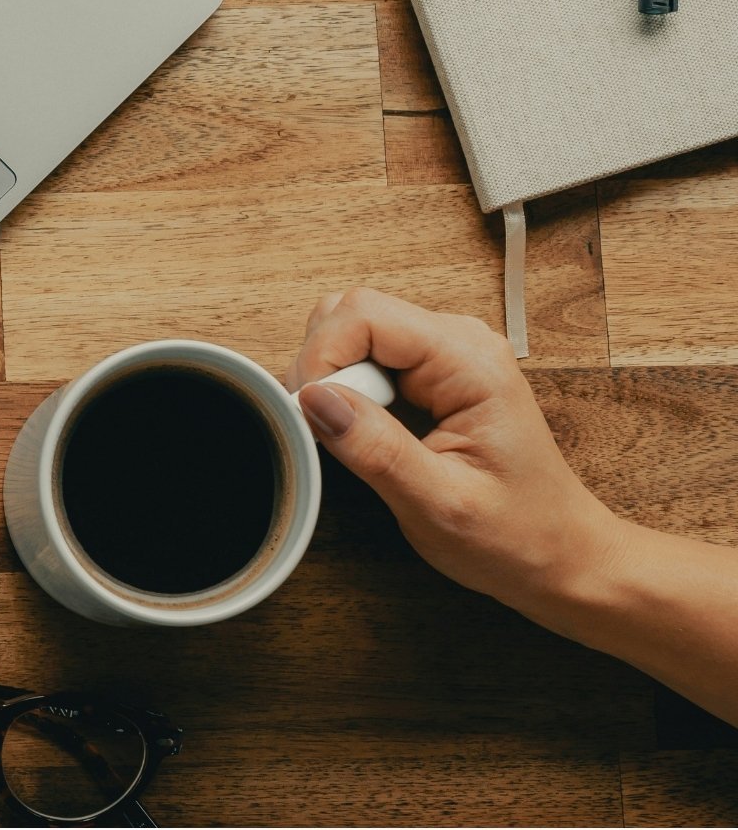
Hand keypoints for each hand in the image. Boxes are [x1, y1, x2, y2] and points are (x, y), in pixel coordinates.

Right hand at [286, 289, 628, 620]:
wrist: (560, 555)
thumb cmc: (517, 537)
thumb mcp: (440, 506)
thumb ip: (376, 450)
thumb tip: (313, 398)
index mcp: (470, 361)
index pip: (366, 313)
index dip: (322, 356)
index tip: (308, 413)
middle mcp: (460, 341)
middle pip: (355, 314)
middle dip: (324, 367)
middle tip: (332, 433)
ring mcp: (447, 352)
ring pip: (356, 332)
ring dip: (336, 380)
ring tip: (356, 439)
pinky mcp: (435, 372)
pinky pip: (371, 358)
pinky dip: (351, 391)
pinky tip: (368, 434)